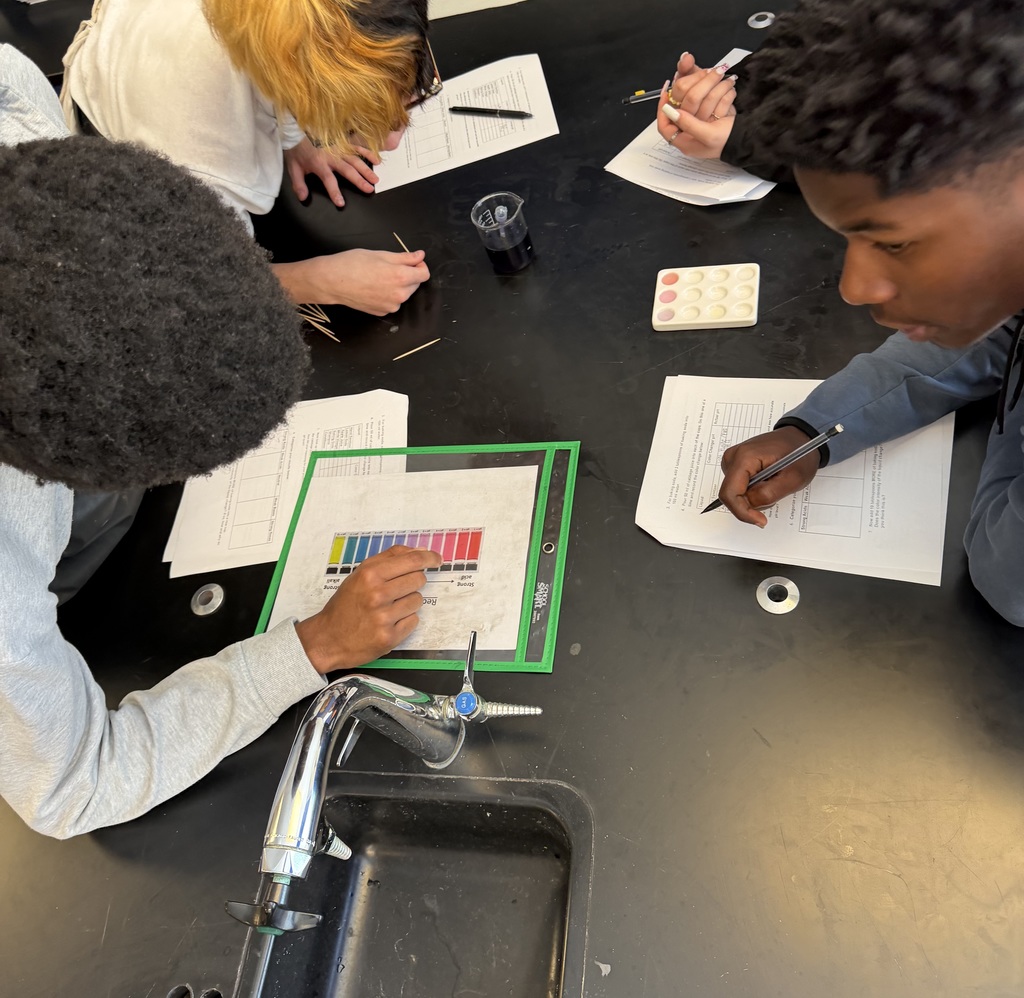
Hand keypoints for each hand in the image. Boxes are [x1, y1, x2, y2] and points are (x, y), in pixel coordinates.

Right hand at [273, 248, 429, 314]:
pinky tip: (373, 287)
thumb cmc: (353, 264)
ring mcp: (390, 306)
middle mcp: (399, 295)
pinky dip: (388, 295)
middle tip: (389, 266)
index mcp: (401, 278)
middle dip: (408, 275)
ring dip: (398, 285)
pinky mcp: (382, 312)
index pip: (424, 274)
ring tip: (379, 277)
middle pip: (415, 284)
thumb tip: (420, 256)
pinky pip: (392, 302)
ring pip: (403, 294)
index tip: (412, 261)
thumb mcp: (381, 254)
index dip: (420, 265)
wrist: (332, 281)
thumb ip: (405, 257)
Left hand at [284, 136, 380, 206]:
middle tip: (369, 189)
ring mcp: (338, 148)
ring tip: (375, 179)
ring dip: (366, 170)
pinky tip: (376, 161)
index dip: (334, 192)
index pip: (328, 180)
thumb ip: (298, 184)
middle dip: (359, 180)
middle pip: (347, 170)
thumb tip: (303, 198)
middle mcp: (331, 156)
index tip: (341, 202)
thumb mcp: (293, 168)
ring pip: (355, 160)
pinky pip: (356, 147)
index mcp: (319, 163)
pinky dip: (367, 153)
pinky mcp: (342, 143)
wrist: (296, 130)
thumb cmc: (296, 150)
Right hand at [295, 545, 441, 673]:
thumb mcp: (359, 575)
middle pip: (418, 579)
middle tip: (397, 590)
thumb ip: (388, 559)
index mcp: (370, 575)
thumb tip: (419, 550)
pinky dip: (405, 621)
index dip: (429, 558)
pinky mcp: (389, 638)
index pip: (412, 560)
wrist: (327, 638)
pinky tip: (388, 622)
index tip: (437, 559)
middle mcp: (377, 595)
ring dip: (408, 603)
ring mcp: (384, 618)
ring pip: (418, 601)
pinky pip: (414, 621)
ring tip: (388, 608)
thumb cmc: (345, 605)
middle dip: (412, 583)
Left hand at [656, 53, 736, 158]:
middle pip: (680, 106)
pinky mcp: (710, 112)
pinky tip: (727, 85)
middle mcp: (689, 131)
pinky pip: (707, 96)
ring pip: (695, 98)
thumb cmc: (727, 142)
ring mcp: (699, 120)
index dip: (662, 108)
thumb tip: (670, 111)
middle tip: (702, 75)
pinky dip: (717, 89)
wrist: (748, 137)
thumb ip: (689, 124)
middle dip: (692, 88)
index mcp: (684, 141)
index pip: (664, 125)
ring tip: (720, 76)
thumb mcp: (708, 136)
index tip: (667, 91)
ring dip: (707, 85)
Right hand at [670, 52, 737, 120]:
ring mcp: (699, 124)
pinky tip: (731, 90)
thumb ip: (686, 68)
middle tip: (719, 71)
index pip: (680, 87)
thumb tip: (686, 57)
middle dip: (709, 79)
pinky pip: (722, 105)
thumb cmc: (702, 98)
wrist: (717, 117)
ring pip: (710, 99)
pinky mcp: (712, 129)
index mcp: (675, 103)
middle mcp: (685, 116)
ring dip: (723, 84)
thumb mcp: (692, 81)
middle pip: (693, 96)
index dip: (695, 76)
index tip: (707, 70)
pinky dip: (730, 93)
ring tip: (730, 79)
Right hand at [717, 427, 821, 526]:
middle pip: (731, 495)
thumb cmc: (799, 453)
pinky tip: (766, 481)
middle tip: (774, 494)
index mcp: (744, 457)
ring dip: (754, 497)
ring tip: (773, 484)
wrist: (800, 438)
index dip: (743, 512)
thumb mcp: (792, 478)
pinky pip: (738, 488)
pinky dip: (752, 491)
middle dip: (751, 503)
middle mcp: (733, 457)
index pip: (730, 493)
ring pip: (735, 493)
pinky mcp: (735, 464)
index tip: (760, 520)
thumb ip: (768, 494)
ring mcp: (732, 460)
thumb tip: (749, 505)